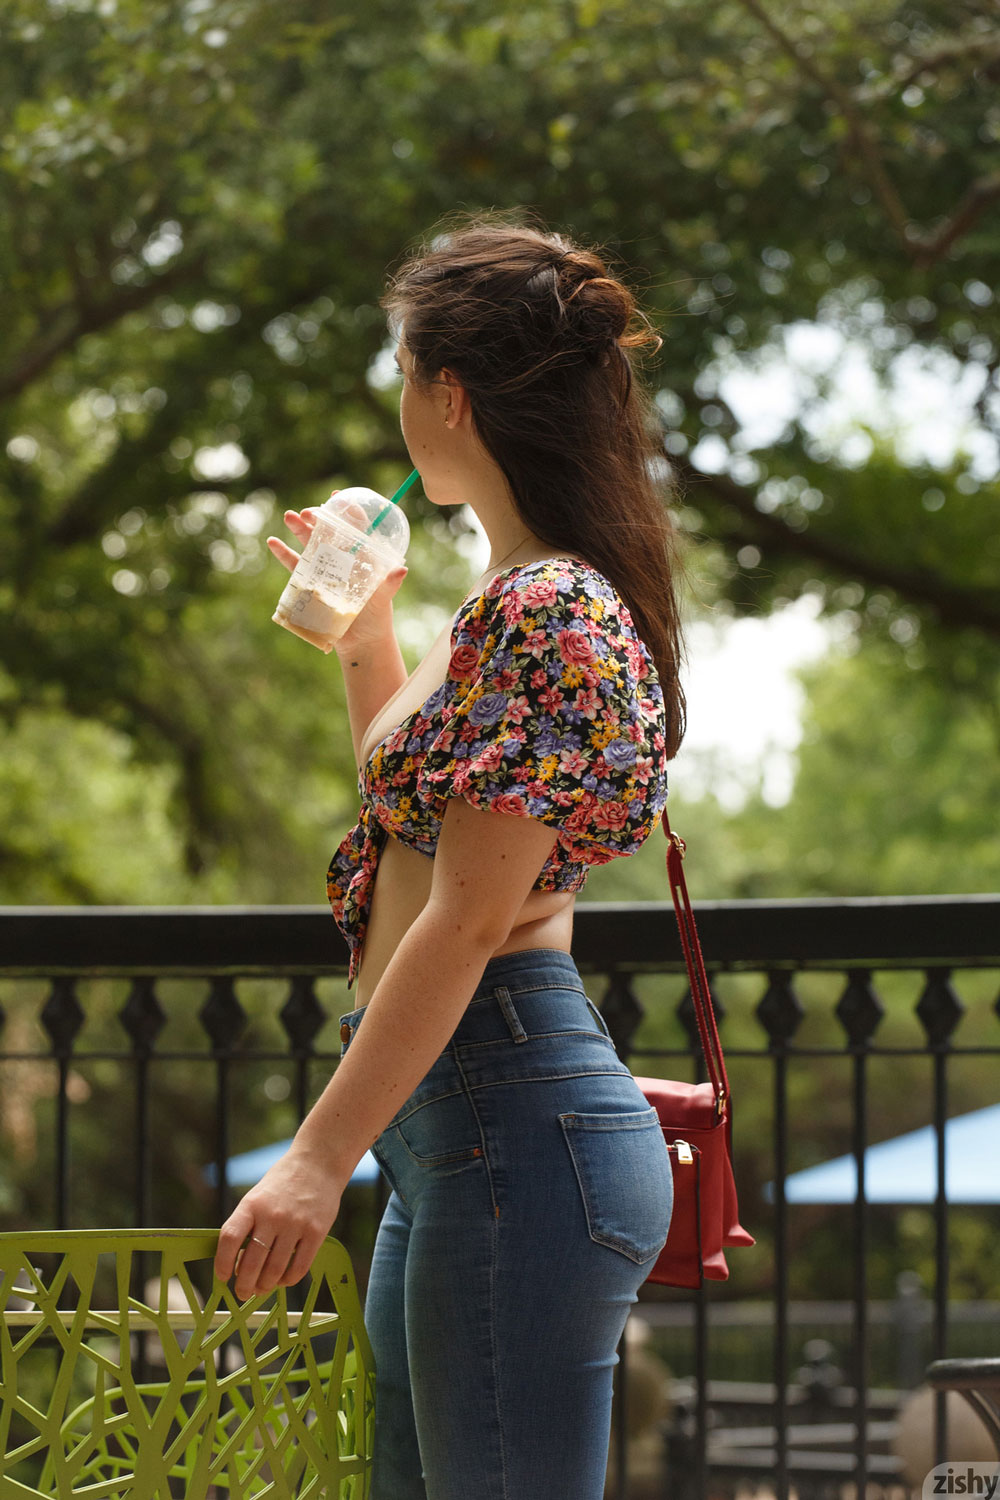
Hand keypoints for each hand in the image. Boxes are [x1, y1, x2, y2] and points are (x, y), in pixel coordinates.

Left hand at [214, 1142, 345, 1299]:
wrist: (318, 1163)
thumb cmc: (282, 1182)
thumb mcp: (257, 1197)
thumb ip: (247, 1225)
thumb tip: (237, 1263)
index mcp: (252, 1204)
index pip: (229, 1238)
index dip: (222, 1263)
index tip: (223, 1277)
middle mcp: (272, 1215)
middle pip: (251, 1262)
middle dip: (244, 1285)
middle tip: (243, 1293)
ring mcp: (295, 1224)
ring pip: (274, 1270)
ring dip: (265, 1286)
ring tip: (261, 1289)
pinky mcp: (316, 1232)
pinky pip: (299, 1267)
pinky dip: (288, 1280)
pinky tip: (283, 1280)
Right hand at [266, 500, 407, 654]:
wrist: (360, 642)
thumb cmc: (377, 618)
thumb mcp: (383, 599)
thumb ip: (389, 584)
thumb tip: (401, 570)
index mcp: (361, 557)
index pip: (355, 529)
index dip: (347, 512)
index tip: (338, 497)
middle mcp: (342, 559)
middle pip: (328, 533)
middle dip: (318, 519)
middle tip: (308, 511)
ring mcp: (325, 570)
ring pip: (310, 545)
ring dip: (299, 530)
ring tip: (289, 516)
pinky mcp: (311, 584)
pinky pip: (295, 567)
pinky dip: (284, 554)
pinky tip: (273, 542)